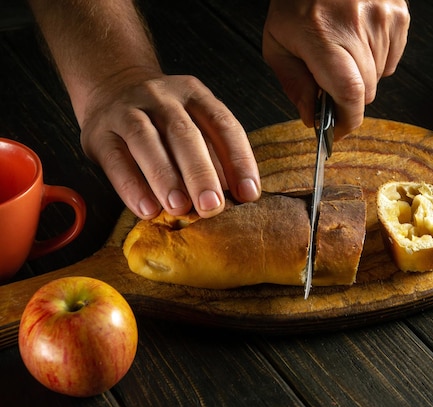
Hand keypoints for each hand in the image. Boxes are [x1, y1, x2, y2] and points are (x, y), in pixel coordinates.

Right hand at [78, 68, 260, 219]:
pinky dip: (131, 186)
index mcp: (194, 95)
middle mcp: (162, 98)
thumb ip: (214, 155)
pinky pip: (115, 159)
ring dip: (164, 176)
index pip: (223, 125)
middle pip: (184, 133)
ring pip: (145, 140)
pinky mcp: (99, 132)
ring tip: (179, 207)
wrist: (110, 86)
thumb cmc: (164, 121)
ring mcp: (127, 111)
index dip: (239, 159)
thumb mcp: (193, 123)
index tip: (249, 194)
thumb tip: (237, 197)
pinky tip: (146, 209)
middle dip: (200, 172)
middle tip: (212, 206)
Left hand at [263, 0, 409, 138]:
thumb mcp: (278, 43)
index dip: (348, 120)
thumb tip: (312, 118)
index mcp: (321, 34)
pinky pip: (392, 59)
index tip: (338, 130)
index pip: (350, 92)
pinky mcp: (399, 14)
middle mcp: (356, 25)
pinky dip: (376, 60)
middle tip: (329, 82)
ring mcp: (382, 18)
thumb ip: (294, 84)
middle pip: (366, 91)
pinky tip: (358, 42)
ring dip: (361, 77)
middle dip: (347, 98)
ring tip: (342, 52)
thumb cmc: (296, 0)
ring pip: (379, 77)